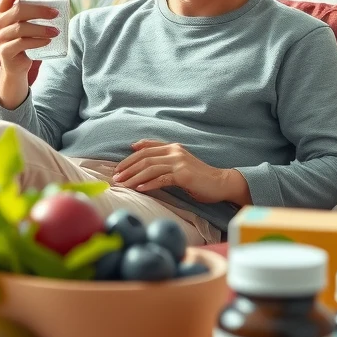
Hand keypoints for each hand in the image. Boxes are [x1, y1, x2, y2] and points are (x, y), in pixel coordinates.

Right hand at [0, 0, 60, 77]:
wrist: (16, 65)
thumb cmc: (25, 40)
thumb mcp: (27, 24)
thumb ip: (34, 13)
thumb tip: (59, 1)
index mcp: (1, 12)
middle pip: (17, 11)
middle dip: (39, 11)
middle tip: (55, 13)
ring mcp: (0, 38)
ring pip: (20, 28)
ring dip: (41, 29)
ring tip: (55, 31)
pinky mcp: (5, 51)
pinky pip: (22, 43)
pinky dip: (37, 41)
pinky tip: (48, 41)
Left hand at [112, 140, 246, 204]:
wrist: (221, 183)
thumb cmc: (199, 177)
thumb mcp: (179, 164)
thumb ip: (163, 160)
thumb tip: (142, 159)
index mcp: (172, 147)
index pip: (145, 149)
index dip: (129, 157)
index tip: (117, 167)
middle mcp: (175, 152)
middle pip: (144, 157)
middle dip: (127, 167)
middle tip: (116, 177)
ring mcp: (179, 163)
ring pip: (150, 168)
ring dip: (134, 177)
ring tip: (123, 184)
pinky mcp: (184, 175)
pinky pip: (162, 179)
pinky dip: (149, 184)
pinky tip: (139, 189)